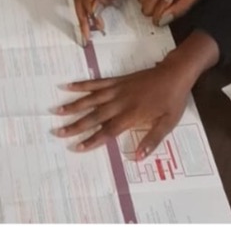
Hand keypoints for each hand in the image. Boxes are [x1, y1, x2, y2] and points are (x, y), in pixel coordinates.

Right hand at [53, 61, 194, 158]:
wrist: (174, 74)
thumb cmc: (172, 100)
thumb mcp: (168, 123)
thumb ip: (152, 140)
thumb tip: (137, 157)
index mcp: (132, 115)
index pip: (108, 131)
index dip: (92, 139)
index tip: (77, 147)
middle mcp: (120, 103)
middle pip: (94, 116)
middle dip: (75, 125)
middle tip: (57, 132)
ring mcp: (116, 90)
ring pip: (90, 99)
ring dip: (73, 105)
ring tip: (56, 111)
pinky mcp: (116, 80)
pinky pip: (96, 83)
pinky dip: (81, 85)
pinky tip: (68, 86)